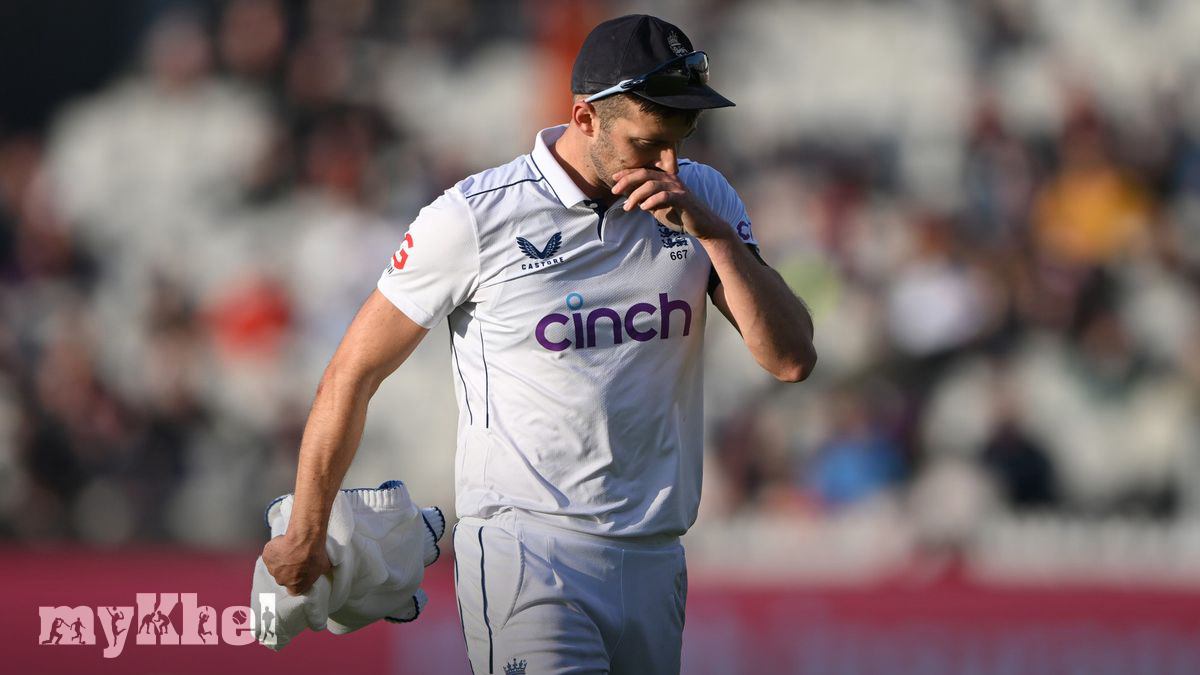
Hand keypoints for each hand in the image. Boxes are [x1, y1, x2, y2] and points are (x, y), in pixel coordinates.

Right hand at [262, 533, 330, 595]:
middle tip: (295, 559)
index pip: (293, 590)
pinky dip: (274, 550)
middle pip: (283, 577)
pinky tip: (282, 543)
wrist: (304, 540)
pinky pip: (270, 555)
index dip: (296, 582)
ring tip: (290, 550)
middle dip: (288, 569)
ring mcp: (272, 569)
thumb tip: (321, 570)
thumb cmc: (315, 554)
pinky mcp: (267, 557)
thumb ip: (318, 572)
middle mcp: (282, 581)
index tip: (298, 575)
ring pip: (276, 565)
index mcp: (296, 587)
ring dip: (281, 559)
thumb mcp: (323, 567)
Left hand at [611, 167, 727, 239]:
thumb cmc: (679, 214)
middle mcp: (670, 179)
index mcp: (664, 178)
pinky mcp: (683, 198)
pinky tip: (644, 208)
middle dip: (627, 181)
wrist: (702, 225)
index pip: (642, 171)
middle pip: (644, 174)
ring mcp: (677, 188)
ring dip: (636, 195)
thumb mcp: (657, 206)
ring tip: (628, 207)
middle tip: (615, 191)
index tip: (613, 179)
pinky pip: (664, 196)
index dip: (627, 173)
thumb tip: (627, 195)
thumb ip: (645, 199)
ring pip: (652, 184)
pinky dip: (652, 201)